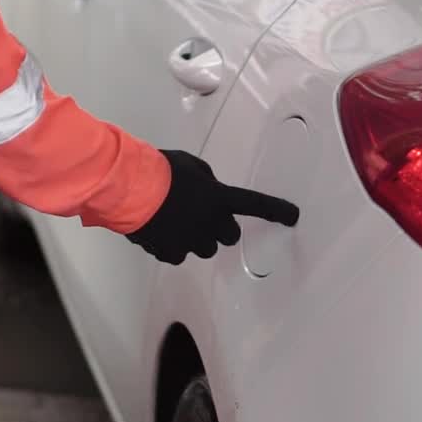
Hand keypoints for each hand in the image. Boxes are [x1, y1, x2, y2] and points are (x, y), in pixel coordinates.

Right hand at [127, 150, 298, 264]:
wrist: (129, 189)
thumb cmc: (160, 171)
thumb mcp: (192, 166)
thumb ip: (208, 182)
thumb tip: (208, 192)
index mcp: (219, 198)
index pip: (257, 205)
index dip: (277, 210)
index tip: (292, 216)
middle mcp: (210, 223)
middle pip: (230, 236)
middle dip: (220, 228)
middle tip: (203, 216)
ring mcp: (191, 240)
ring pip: (205, 248)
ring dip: (197, 238)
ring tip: (176, 222)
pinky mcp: (170, 252)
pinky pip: (179, 254)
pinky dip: (174, 246)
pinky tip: (161, 231)